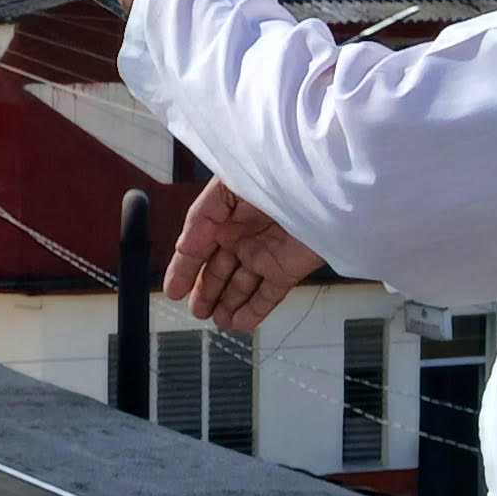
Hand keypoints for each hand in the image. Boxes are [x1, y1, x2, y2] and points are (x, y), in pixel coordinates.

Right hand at [167, 179, 316, 334]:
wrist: (323, 183)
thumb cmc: (277, 172)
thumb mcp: (228, 186)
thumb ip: (202, 217)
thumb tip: (185, 246)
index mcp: (226, 213)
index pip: (198, 246)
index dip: (183, 269)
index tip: (172, 290)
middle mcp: (243, 235)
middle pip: (218, 269)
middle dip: (205, 291)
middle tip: (196, 311)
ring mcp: (266, 254)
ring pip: (241, 286)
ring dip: (227, 304)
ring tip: (216, 321)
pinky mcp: (288, 269)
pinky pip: (268, 295)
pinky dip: (254, 311)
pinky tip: (239, 323)